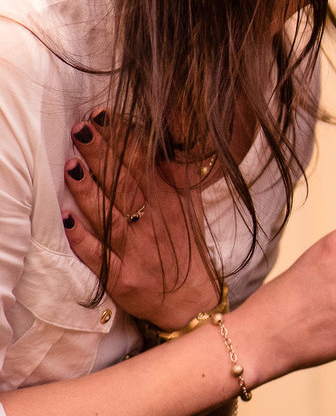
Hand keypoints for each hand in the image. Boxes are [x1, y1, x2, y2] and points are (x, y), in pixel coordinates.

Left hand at [62, 109, 220, 329]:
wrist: (190, 299)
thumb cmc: (183, 247)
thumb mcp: (189, 206)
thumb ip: (178, 173)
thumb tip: (170, 137)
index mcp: (167, 202)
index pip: (143, 164)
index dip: (124, 139)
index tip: (105, 115)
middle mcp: (151, 222)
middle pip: (124, 185)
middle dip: (103, 156)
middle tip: (82, 130)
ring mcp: (136, 250)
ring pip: (110, 216)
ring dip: (90, 192)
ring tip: (72, 166)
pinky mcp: (123, 277)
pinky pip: (99, 257)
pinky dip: (83, 240)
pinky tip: (65, 221)